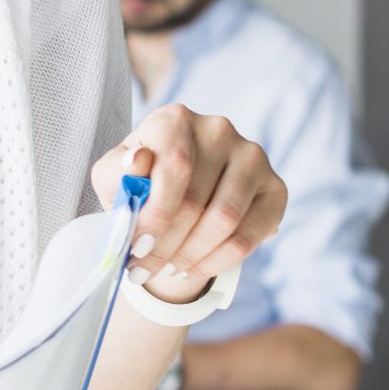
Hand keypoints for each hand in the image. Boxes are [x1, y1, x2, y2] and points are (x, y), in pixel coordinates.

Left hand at [92, 103, 286, 302]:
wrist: (175, 190)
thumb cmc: (139, 181)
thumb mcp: (112, 175)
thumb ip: (116, 171)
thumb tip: (138, 160)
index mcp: (175, 119)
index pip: (174, 167)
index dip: (155, 214)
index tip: (136, 248)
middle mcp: (219, 130)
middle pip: (196, 200)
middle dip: (166, 245)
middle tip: (142, 270)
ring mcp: (253, 156)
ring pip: (225, 220)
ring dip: (191, 255)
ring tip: (166, 270)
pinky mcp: (275, 187)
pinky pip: (251, 234)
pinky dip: (218, 260)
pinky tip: (192, 269)